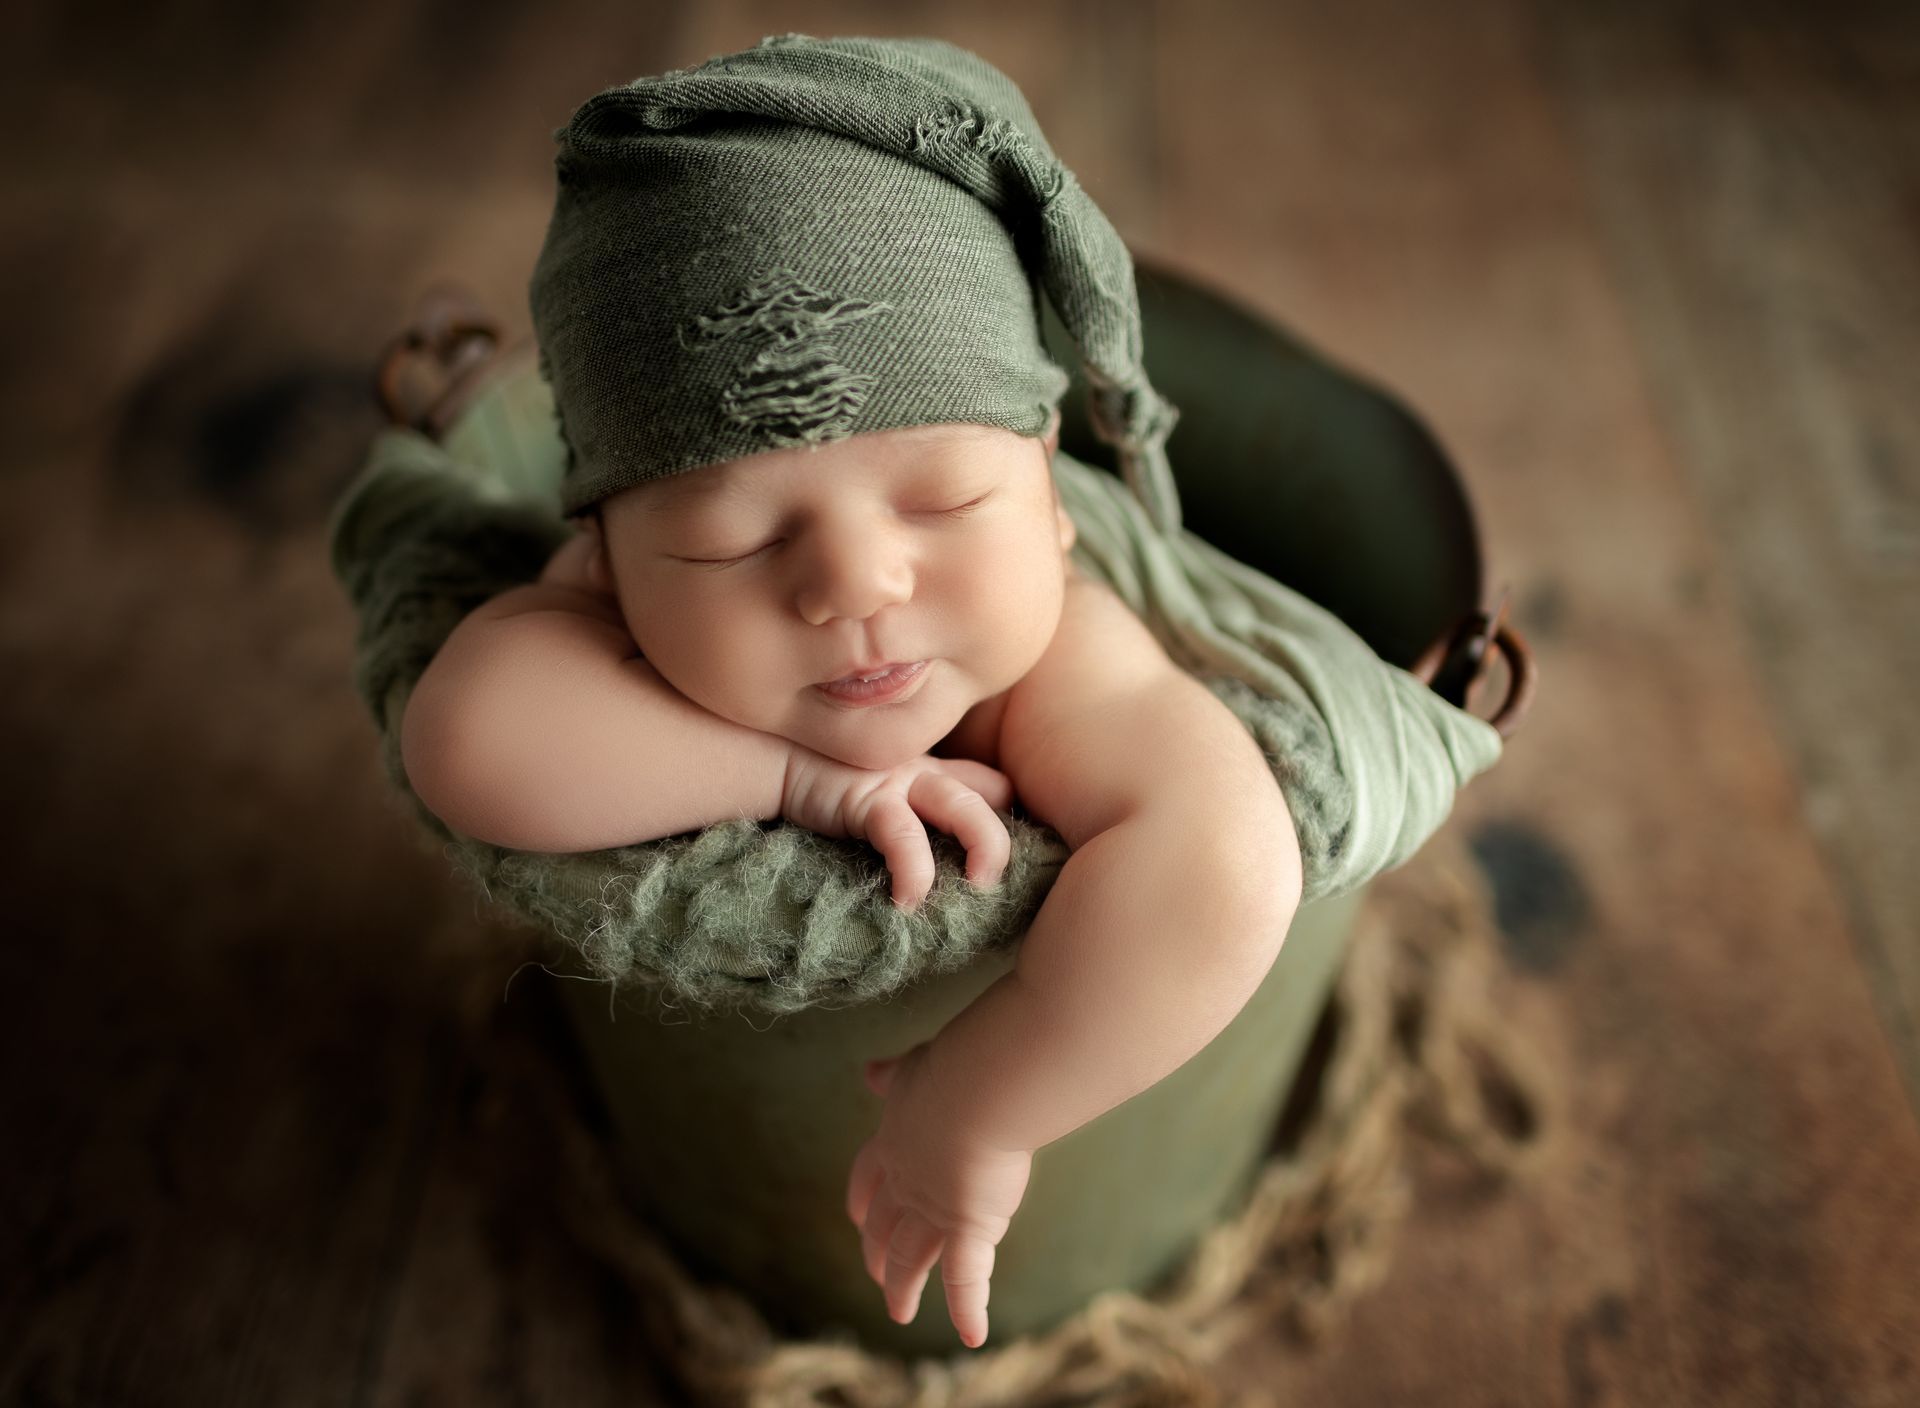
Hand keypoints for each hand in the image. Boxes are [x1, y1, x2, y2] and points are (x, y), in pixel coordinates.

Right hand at [781, 750, 1014, 910]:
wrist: (766, 756)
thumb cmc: (818, 781)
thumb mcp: (871, 797)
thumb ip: (902, 820)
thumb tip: (919, 876)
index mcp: (929, 773)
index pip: (990, 785)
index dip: (1009, 818)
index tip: (1018, 860)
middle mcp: (924, 772)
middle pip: (990, 792)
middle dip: (1006, 838)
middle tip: (997, 883)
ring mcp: (900, 780)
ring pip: (965, 806)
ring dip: (983, 848)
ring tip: (978, 888)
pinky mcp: (869, 797)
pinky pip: (904, 837)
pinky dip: (913, 872)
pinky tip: (907, 902)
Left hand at [847, 1042, 1033, 1348]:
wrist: (977, 1089)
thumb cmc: (953, 1070)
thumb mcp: (915, 1068)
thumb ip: (894, 1077)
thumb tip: (870, 1071)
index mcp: (894, 1143)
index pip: (868, 1179)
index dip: (862, 1201)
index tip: (856, 1218)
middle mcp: (906, 1182)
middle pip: (883, 1225)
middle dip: (877, 1251)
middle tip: (875, 1273)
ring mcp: (933, 1209)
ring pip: (912, 1257)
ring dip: (903, 1285)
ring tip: (899, 1310)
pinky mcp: (968, 1228)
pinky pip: (966, 1278)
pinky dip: (968, 1308)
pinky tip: (972, 1335)